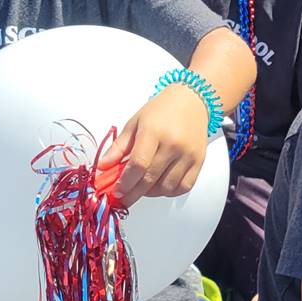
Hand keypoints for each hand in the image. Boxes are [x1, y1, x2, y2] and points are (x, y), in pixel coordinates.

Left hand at [109, 83, 210, 206]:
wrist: (192, 101)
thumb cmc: (162, 110)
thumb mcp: (135, 123)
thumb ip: (119, 147)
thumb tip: (103, 167)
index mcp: (154, 132)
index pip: (138, 165)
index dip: (125, 182)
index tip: (116, 191)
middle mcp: (173, 144)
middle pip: (150, 179)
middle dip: (133, 193)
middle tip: (123, 199)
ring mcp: (188, 154)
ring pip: (166, 187)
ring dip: (150, 193)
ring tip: (141, 189)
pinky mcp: (199, 161)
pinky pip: (183, 187)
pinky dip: (169, 192)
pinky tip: (159, 186)